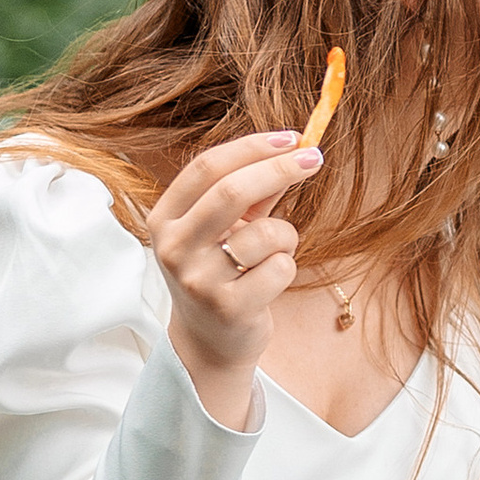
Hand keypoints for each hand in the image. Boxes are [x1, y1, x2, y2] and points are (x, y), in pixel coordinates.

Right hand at [148, 130, 320, 425]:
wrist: (210, 341)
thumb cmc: (221, 271)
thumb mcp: (224, 228)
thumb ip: (250, 191)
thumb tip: (293, 148)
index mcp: (165, 219)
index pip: (207, 167)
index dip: (252, 147)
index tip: (291, 138)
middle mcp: (174, 248)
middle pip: (231, 192)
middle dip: (280, 169)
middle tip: (315, 158)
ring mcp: (198, 281)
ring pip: (264, 234)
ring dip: (285, 235)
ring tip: (274, 252)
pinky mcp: (228, 308)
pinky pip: (280, 268)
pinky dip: (287, 267)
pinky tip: (268, 282)